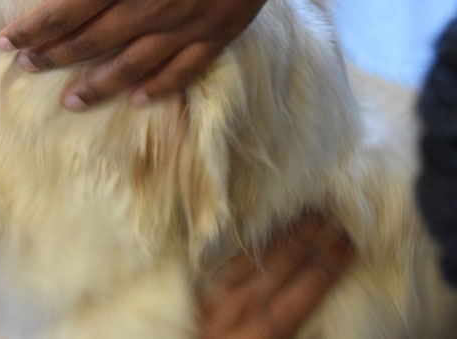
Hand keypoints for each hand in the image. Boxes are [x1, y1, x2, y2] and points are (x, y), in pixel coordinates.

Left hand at [0, 0, 323, 108]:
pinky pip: (181, 72)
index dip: (31, 29)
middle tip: (27, 67)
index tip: (5, 42)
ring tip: (70, 101)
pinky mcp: (217, 32)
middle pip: (88, 42)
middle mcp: (146, 6)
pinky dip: (157, 89)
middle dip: (52, 57)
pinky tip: (138, 98)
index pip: (62, 11)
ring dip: (95, 86)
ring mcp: (183, 24)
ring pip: (129, 67)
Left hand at [198, 216, 351, 338]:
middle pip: (278, 268)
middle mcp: (236, 312)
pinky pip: (226, 267)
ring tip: (306, 215)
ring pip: (252, 261)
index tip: (348, 241)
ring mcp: (211, 301)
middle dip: (309, 241)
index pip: (301, 294)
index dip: (326, 267)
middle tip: (334, 214)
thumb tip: (318, 320)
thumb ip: (292, 332)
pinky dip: (248, 250)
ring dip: (281, 238)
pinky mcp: (193, 298)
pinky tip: (259, 238)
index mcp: (262, 334)